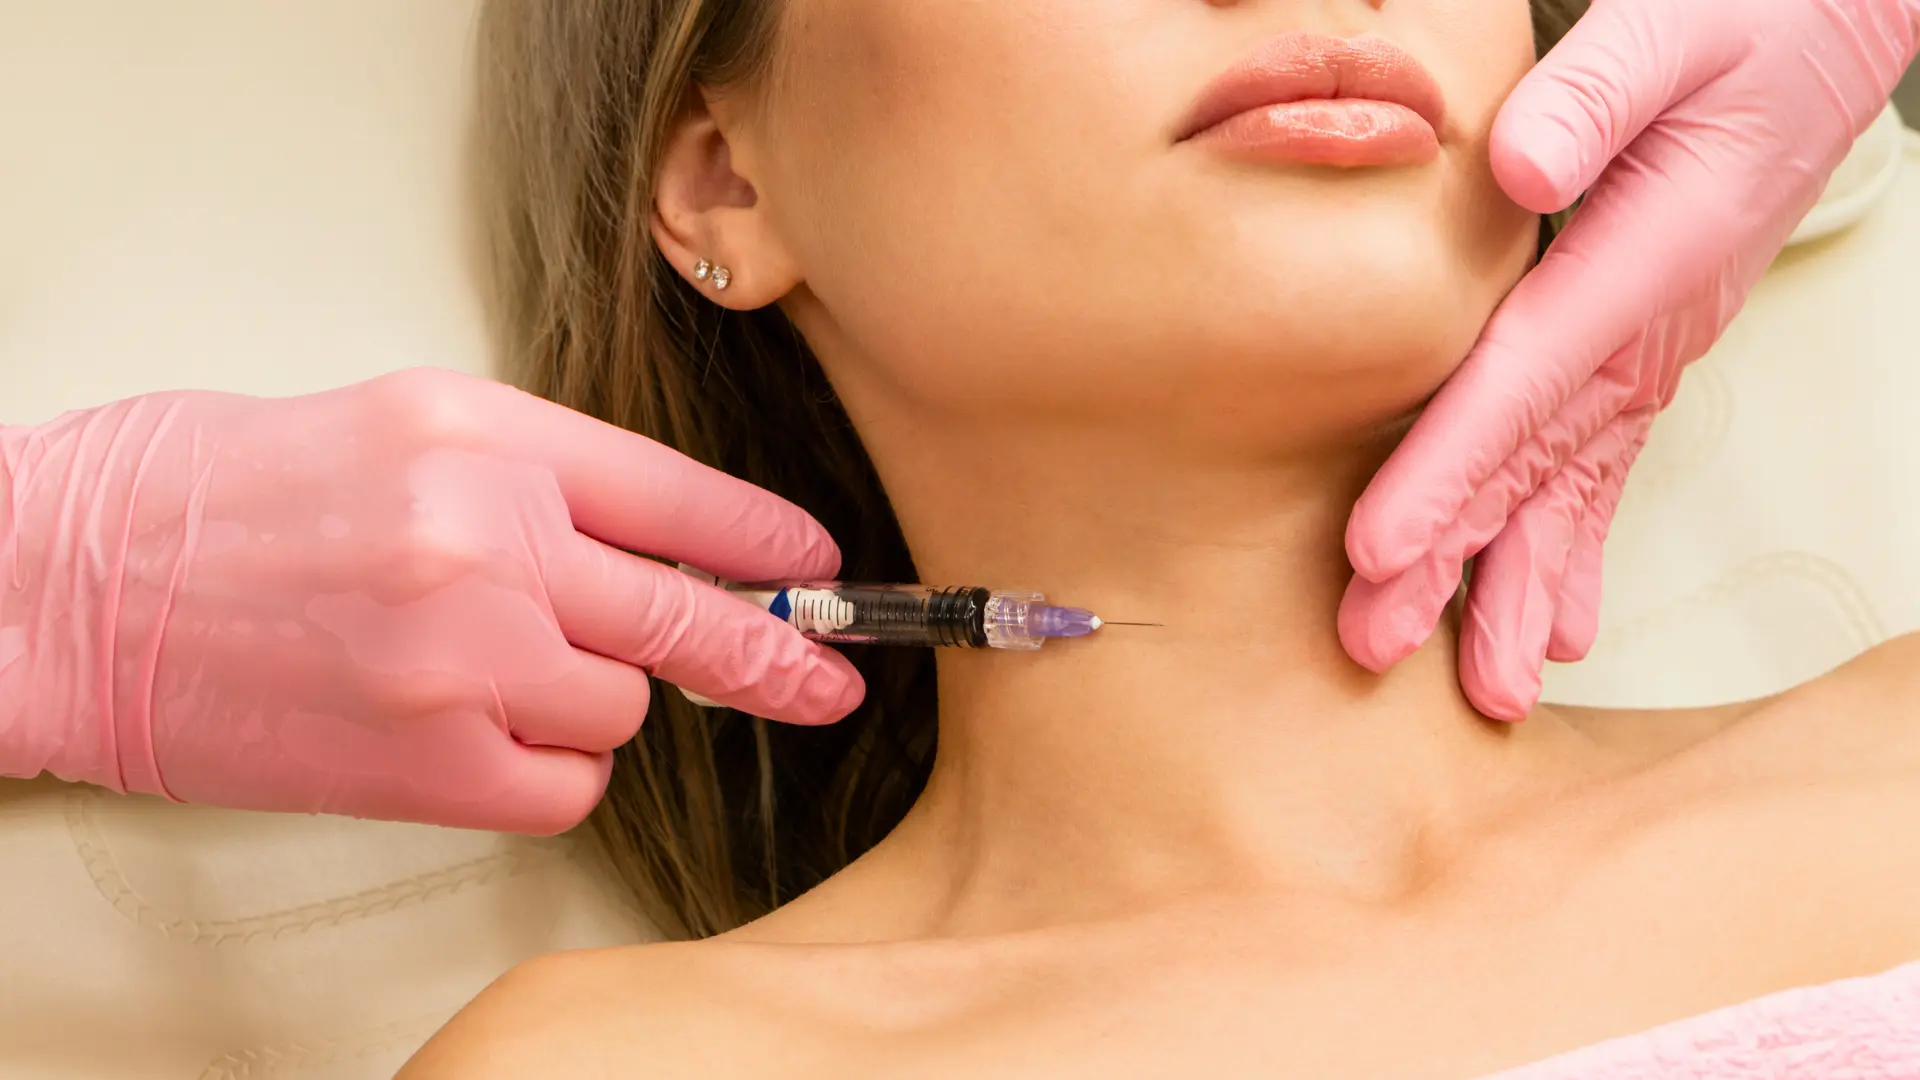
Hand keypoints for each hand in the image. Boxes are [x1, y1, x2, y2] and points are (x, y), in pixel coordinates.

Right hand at [0, 368, 861, 833]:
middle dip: (774, 654)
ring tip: (476, 669)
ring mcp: (463, 654)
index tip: (817, 569)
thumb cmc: (214, 496)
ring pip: (619, 709)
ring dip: (580, 702)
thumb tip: (653, 551)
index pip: (679, 493)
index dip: (766, 541)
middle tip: (830, 679)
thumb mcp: (398, 428)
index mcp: (483, 434)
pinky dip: (540, 771)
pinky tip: (466, 735)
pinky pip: (562, 786)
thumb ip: (534, 481)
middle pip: (687, 615)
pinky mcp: (426, 761)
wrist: (67, 584)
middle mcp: (489, 538)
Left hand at [1339, 0, 1918, 717]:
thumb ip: (1595, 90)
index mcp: (1643, 255)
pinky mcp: (1647, 349)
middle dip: (1456, 560)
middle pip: (1535, 460)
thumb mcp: (1670, 27)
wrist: (1829, 34)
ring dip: (1518, 581)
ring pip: (1572, 483)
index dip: (1449, 467)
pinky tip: (1558, 623)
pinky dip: (1575, 543)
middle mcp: (1650, 325)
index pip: (1524, 380)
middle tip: (1375, 643)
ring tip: (1486, 684)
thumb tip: (1518, 160)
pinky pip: (1603, 463)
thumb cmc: (1744, 20)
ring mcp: (1654, 348)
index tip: (1377, 548)